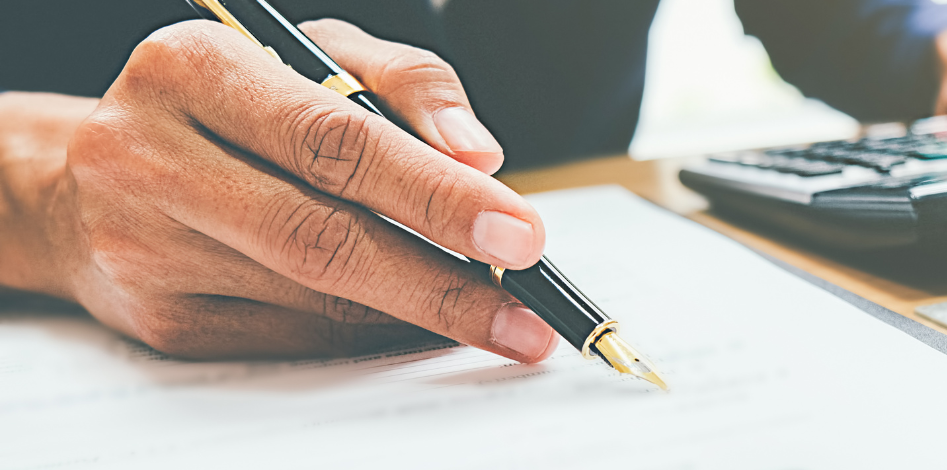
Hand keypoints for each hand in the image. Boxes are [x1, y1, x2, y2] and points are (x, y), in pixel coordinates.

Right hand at [0, 20, 558, 361]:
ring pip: (316, 299)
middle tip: (525, 309)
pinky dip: (373, 333)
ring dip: (421, 314)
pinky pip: (296, 339)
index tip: (518, 231)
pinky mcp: (161, 320)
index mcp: (194, 70)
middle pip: (322, 236)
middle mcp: (154, 158)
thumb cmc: (221, 106)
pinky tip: (420, 323)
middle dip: (442, 281)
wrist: (78, 180)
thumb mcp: (310, 54)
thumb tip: (479, 153)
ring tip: (495, 316)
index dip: (436, 193)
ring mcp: (149, 248)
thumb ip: (407, 85)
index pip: (335, 140)